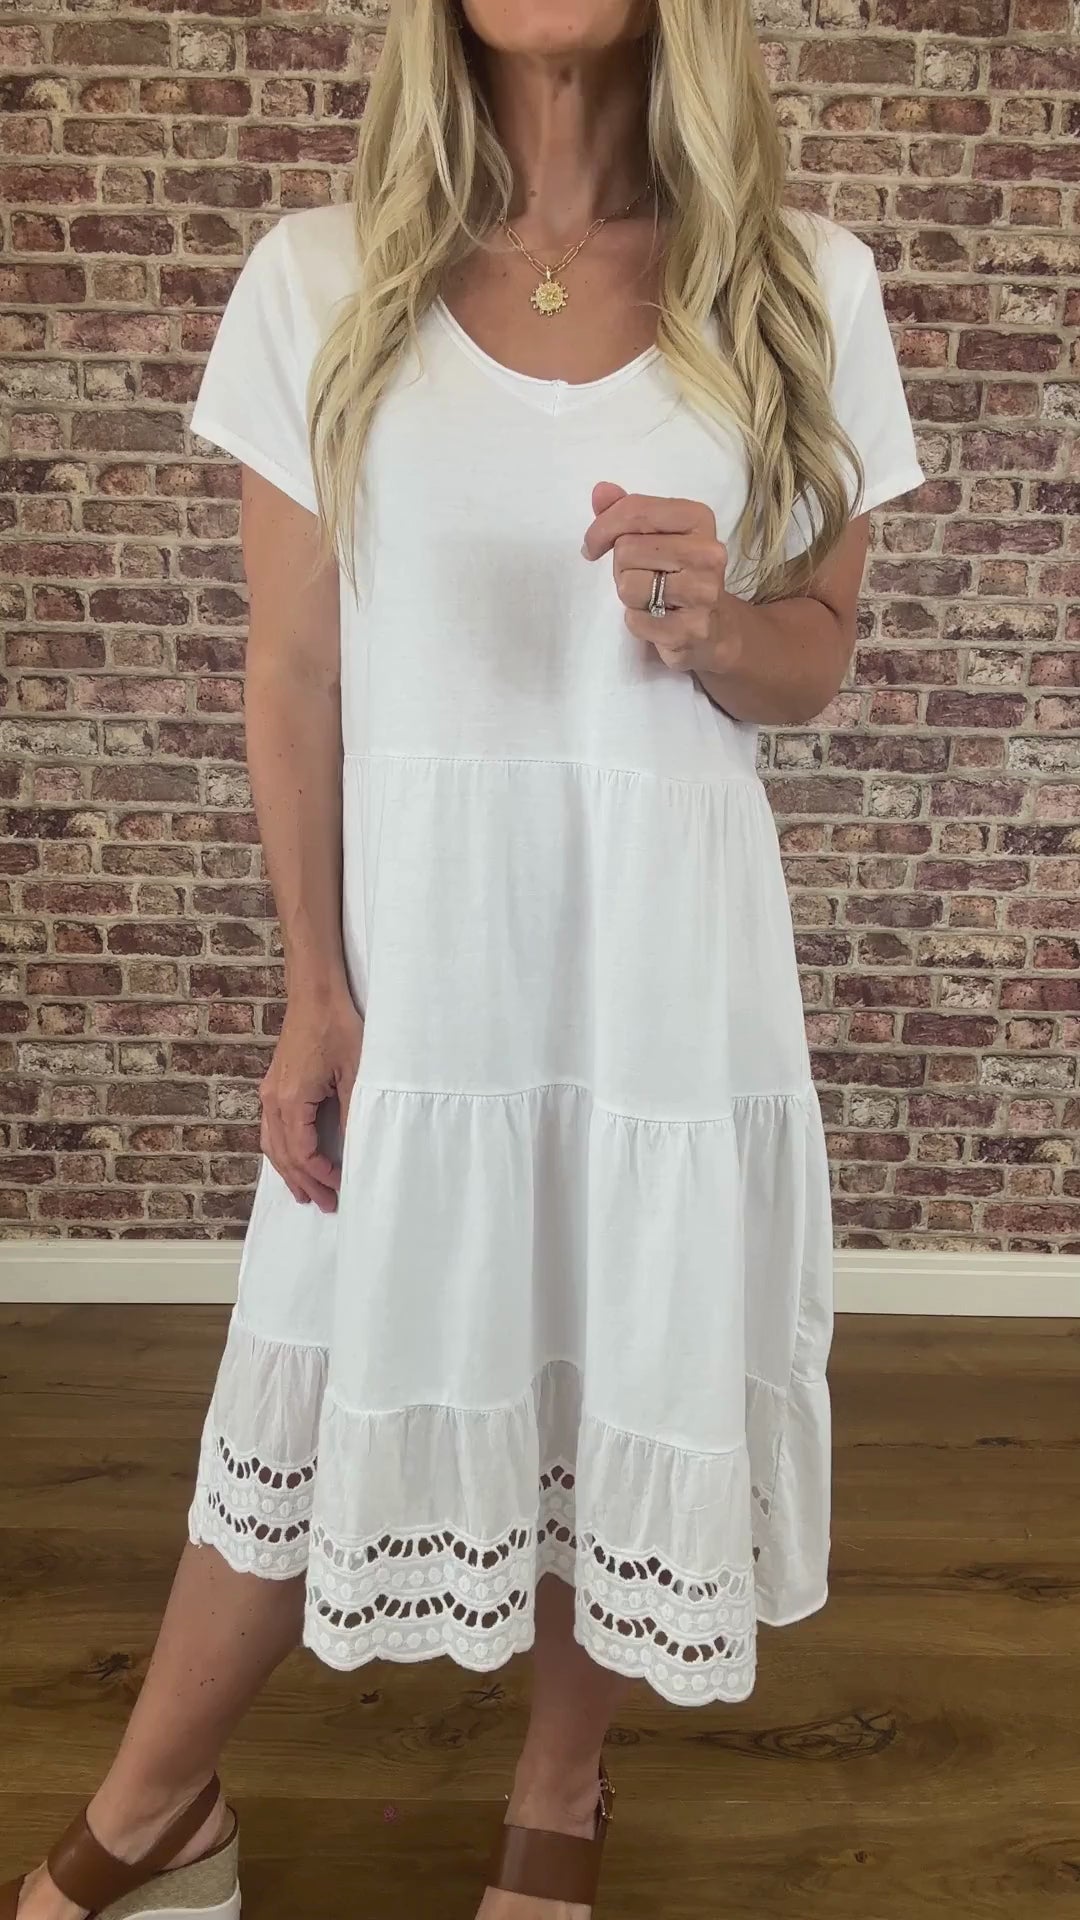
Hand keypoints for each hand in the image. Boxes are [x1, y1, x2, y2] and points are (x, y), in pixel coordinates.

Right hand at [259, 988, 362, 1211]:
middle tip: (325, 1204)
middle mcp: (274, 1100)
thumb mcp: (355, 1072)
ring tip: (304, 1194)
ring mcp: (270, 1093)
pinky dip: (281, 1151)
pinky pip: (271, 1129)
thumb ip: (351, 1113)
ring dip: (288, 1171)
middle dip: (304, 1183)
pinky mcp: (274, 1085)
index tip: (342, 1185)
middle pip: (284, 1155)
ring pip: (272, 1144)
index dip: (322, 1175)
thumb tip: (353, 1149)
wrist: (315, 995)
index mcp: (292, 1100)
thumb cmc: (337, 1027)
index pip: (303, 1153)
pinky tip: (291, 1160)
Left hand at [581, 481, 734, 676]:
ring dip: (628, 595)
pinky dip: (637, 621)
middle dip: (621, 566)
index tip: (592, 546)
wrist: (714, 627)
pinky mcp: (692, 628)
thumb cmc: (677, 574)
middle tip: (642, 576)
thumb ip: (628, 512)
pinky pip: (635, 619)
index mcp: (698, 518)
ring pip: (628, 585)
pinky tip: (657, 619)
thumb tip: (600, 491)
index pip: (636, 510)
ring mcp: (703, 592)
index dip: (602, 528)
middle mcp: (708, 552)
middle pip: (626, 549)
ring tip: (651, 597)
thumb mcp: (656, 535)